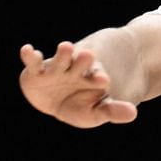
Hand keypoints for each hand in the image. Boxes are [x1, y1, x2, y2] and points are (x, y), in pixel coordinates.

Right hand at [18, 41, 138, 126]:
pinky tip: (27, 50)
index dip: (98, 78)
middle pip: (79, 63)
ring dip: (63, 55)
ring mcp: (56, 69)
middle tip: (88, 55)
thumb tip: (133, 114)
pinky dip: (30, 56)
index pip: (96, 77)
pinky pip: (33, 62)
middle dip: (82, 60)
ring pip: (60, 60)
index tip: (103, 80)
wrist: (59, 98)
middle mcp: (74, 71)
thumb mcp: (97, 112)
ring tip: (66, 47)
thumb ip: (112, 111)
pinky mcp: (37, 71)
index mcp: (90, 79)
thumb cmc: (83, 104)